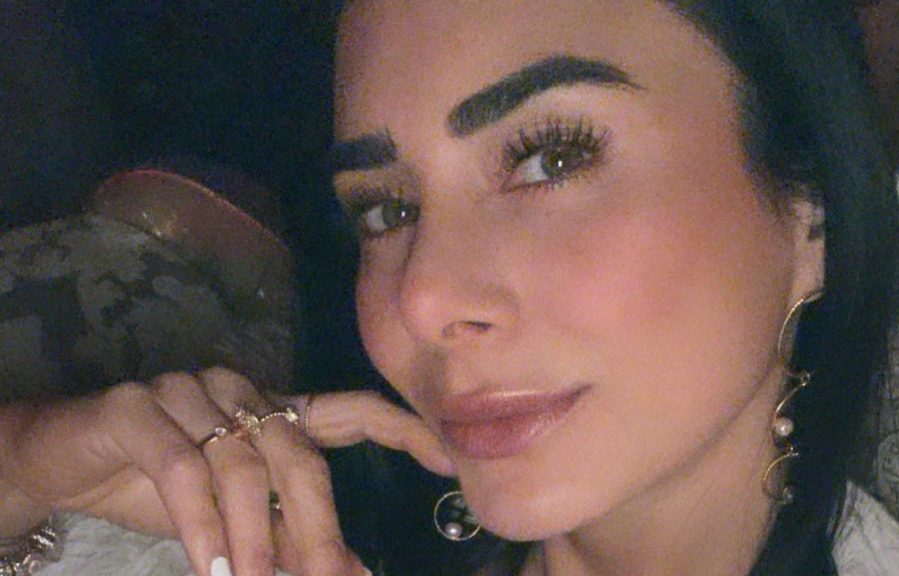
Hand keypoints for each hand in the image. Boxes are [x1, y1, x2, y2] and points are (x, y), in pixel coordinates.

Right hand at [0, 367, 453, 575]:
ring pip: (241, 465)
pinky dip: (199, 523)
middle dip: (316, 527)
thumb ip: (295, 539)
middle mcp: (242, 390)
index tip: (447, 461)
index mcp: (277, 410)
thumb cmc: (162, 489)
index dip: (402, 430)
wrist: (66, 463)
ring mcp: (189, 391)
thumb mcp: (239, 522)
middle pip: (299, 455)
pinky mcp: (137, 406)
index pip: (353, 411)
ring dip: (250, 537)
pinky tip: (207, 566)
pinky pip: (182, 466)